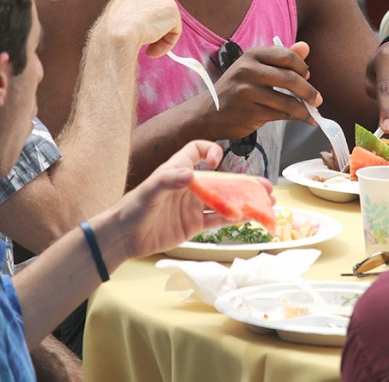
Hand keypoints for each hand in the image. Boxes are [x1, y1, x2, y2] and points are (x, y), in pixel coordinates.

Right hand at [98, 0, 180, 57]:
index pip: (139, 5)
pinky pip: (174, 31)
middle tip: (144, 45)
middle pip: (154, 11)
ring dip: (158, 38)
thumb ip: (125, 20)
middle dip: (151, 28)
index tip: (135, 37)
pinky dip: (166, 44)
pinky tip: (153, 50)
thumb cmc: (109, 35)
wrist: (119, 34)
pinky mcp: (171, 8)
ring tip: (148, 50)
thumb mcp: (112, 23)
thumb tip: (132, 30)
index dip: (139, 23)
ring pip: (164, 21)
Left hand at [117, 140, 272, 257]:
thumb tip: (190, 174)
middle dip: (243, 182)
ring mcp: (193, 205)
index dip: (210, 150)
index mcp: (178, 169)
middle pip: (222, 179)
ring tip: (265, 204)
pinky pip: (218, 220)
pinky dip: (234, 219)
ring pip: (225, 200)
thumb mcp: (150, 191)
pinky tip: (248, 219)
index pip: (197, 149)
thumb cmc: (133, 208)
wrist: (123, 237)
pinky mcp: (193, 224)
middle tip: (264, 187)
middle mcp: (190, 185)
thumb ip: (169, 180)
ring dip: (244, 201)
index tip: (218, 161)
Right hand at [208, 41, 320, 139]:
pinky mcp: (249, 112)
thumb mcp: (254, 68)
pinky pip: (281, 115)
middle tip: (318, 99)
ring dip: (306, 108)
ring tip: (313, 112)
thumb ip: (281, 58)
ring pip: (288, 100)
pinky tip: (306, 120)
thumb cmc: (235, 89)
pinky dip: (297, 118)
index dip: (303, 67)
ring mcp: (247, 92)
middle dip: (309, 90)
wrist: (207, 113)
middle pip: (290, 79)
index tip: (308, 76)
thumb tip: (306, 47)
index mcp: (252, 55)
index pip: (287, 56)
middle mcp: (248, 70)